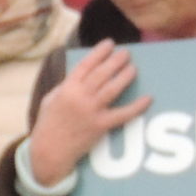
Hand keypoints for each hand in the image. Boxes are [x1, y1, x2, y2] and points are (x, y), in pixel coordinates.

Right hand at [25, 45, 150, 188]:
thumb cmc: (48, 125)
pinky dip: (136, 106)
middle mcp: (80, 98)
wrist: (49, 152)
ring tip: (133, 68)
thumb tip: (83, 75)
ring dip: (125, 76)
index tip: (110, 43)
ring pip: (113, 88)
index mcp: (66, 89)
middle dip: (116, 60)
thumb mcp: (50, 100)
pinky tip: (148, 98)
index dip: (99, 52)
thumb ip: (65, 86)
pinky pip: (122, 114)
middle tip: (126, 53)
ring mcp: (91, 112)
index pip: (86, 64)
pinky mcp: (100, 126)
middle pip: (102, 73)